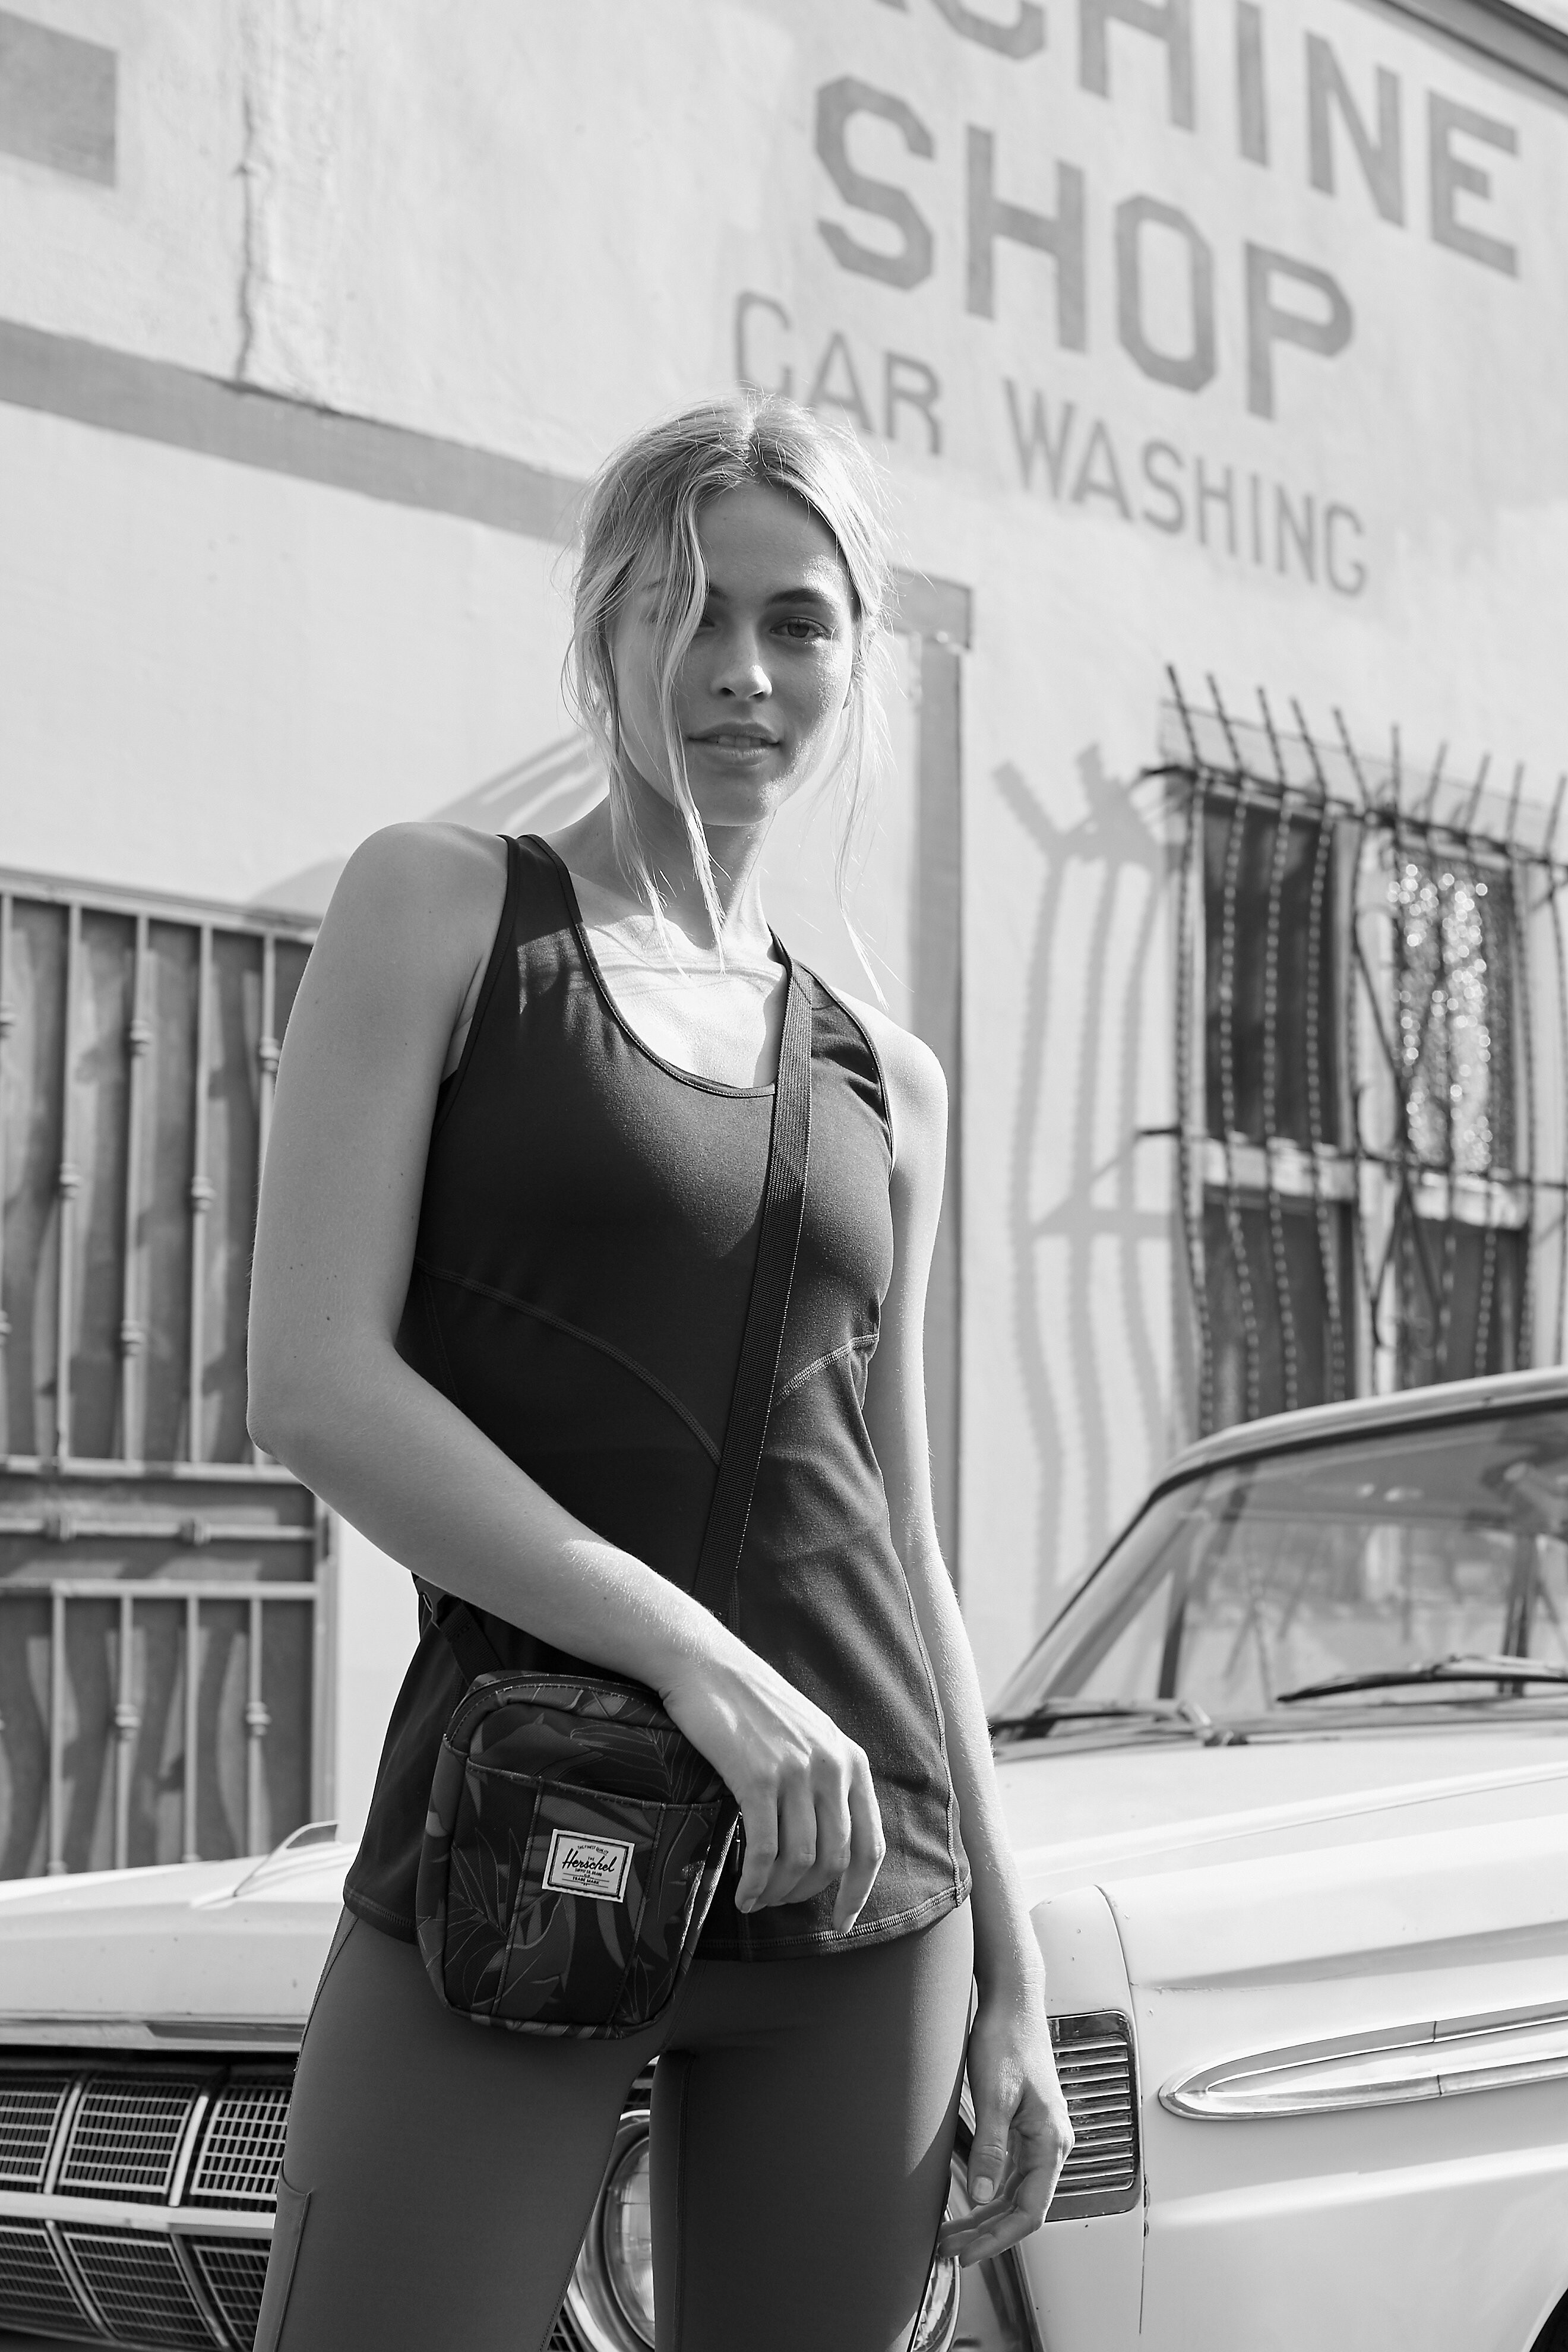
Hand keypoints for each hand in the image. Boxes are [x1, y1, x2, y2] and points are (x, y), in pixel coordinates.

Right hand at [659, 1646, 885, 1932]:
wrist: (708, 1666)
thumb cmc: (751, 1704)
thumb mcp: (808, 1735)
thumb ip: (826, 1780)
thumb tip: (825, 1845)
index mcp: (851, 1760)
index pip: (871, 1844)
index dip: (858, 1891)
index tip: (841, 1922)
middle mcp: (832, 1768)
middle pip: (835, 1859)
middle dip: (808, 1895)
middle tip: (779, 1904)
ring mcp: (796, 1772)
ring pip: (801, 1860)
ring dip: (778, 1892)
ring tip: (756, 1900)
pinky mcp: (758, 1778)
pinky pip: (764, 1850)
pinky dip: (755, 1881)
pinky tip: (742, 1893)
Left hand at [937, 1983, 1073, 2266]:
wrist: (1012, 2001)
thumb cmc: (1007, 2038)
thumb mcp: (994, 2094)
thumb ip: (990, 2147)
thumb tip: (983, 2195)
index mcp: (1051, 2141)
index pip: (1030, 2210)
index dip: (998, 2238)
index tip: (967, 2254)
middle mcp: (1051, 2143)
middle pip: (1021, 2206)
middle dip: (986, 2232)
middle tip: (949, 2249)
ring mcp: (1039, 2136)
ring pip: (1015, 2191)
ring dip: (985, 2215)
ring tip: (951, 2232)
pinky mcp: (1025, 2126)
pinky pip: (1010, 2172)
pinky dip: (988, 2190)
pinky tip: (966, 2198)